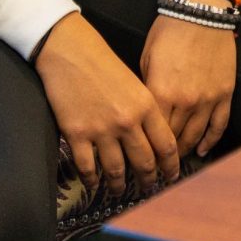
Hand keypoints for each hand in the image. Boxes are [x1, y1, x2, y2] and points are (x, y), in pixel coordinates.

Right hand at [33, 13, 178, 194]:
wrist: (69, 51)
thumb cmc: (102, 62)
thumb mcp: (135, 83)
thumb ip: (145, 110)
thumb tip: (152, 138)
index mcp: (146, 106)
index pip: (166, 145)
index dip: (171, 166)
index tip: (171, 176)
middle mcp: (127, 121)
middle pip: (144, 162)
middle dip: (148, 180)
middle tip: (148, 188)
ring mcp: (102, 130)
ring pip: (116, 169)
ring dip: (119, 184)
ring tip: (119, 190)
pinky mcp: (77, 134)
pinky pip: (87, 167)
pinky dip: (91, 179)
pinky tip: (93, 183)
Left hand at [142, 0, 236, 158]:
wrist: (201, 11)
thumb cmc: (169, 31)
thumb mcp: (146, 59)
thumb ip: (146, 90)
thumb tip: (143, 115)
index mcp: (161, 92)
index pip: (151, 131)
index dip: (145, 147)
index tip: (139, 157)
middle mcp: (186, 100)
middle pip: (173, 138)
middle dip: (163, 155)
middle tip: (155, 166)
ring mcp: (208, 98)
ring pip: (195, 136)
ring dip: (185, 150)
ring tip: (175, 161)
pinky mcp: (225, 93)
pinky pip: (219, 124)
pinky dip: (210, 141)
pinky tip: (202, 151)